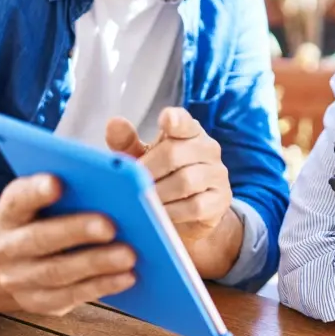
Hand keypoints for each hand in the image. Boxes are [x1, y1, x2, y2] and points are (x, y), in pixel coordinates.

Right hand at [0, 174, 136, 315]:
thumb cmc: (44, 219)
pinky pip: (70, 296)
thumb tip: (112, 182)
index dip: (36, 191)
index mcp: (9, 213)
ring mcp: (18, 279)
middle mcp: (6, 247)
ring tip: (129, 255)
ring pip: (58, 272)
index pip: (18, 199)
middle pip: (40, 238)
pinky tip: (128, 276)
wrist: (16, 262)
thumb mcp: (44, 201)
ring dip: (96, 263)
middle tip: (111, 227)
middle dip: (77, 231)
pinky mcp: (38, 301)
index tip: (57, 183)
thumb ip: (71, 190)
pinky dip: (101, 286)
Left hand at [105, 107, 233, 242]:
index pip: (184, 121)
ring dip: (158, 193)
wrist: (190, 216)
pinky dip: (173, 212)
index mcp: (189, 132)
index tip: (165, 119)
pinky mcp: (220, 200)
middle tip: (131, 183)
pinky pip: (195, 206)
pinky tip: (159, 214)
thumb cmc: (164, 178)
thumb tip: (114, 123)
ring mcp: (217, 174)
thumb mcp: (143, 158)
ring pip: (186, 181)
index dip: (175, 119)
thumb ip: (127, 142)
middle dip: (148, 170)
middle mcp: (207, 149)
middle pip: (175, 153)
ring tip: (142, 200)